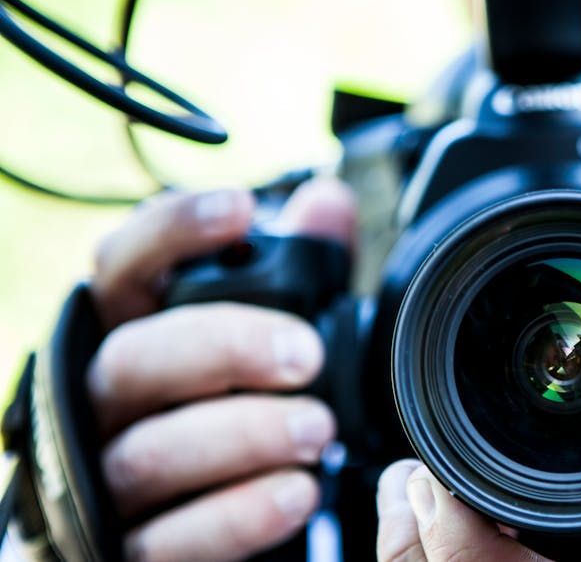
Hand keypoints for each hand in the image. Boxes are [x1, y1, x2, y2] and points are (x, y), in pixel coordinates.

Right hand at [86, 179, 356, 561]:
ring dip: (243, 436)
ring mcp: (105, 480)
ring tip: (316, 430)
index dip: (172, 232)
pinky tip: (295, 493)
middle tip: (304, 356)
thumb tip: (327, 203)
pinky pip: (169, 538)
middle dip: (224, 347)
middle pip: (134, 359)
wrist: (208, 524)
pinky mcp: (128, 549)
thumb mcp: (273, 338)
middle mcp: (106, 402)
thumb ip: (301, 272)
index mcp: (136, 334)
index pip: (124, 267)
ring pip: (149, 452)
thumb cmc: (235, 410)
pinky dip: (237, 515)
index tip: (241, 210)